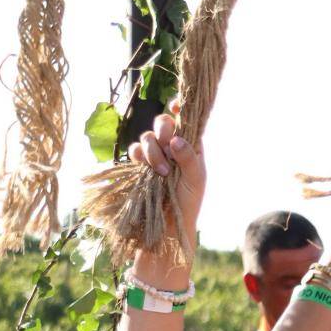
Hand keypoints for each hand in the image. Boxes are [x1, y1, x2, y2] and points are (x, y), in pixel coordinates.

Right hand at [129, 108, 206, 244]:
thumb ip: (189, 157)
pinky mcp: (141, 165)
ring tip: (163, 172)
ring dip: (153, 151)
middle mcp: (171, 145)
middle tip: (168, 149)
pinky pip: (134, 151)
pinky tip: (145, 168)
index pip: (184, 118)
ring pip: (147, 136)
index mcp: (190, 143)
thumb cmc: (189, 201)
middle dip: (162, 132)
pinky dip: (138, 156)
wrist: (170, 224)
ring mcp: (155, 154)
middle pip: (162, 123)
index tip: (174, 106)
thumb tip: (176, 140)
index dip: (178, 107)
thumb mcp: (195, 179)